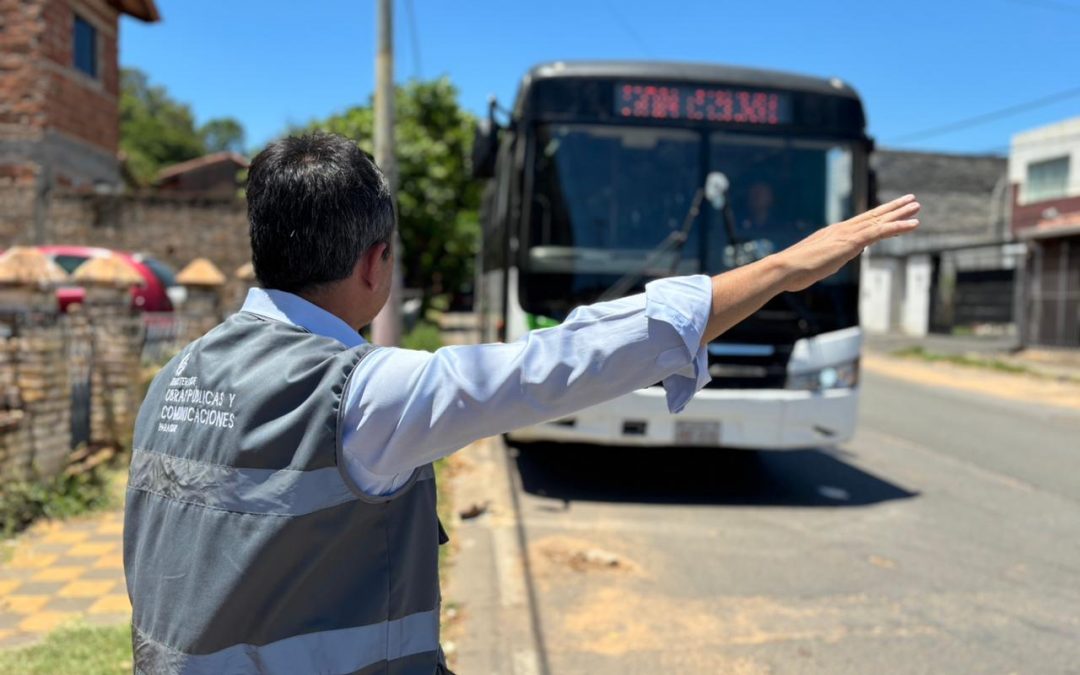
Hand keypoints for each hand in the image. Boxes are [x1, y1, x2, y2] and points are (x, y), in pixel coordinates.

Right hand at [775, 194, 919, 291]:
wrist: (786, 268)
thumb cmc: (794, 271)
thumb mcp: (814, 264)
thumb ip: (826, 260)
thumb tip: (830, 261)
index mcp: (833, 234)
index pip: (861, 223)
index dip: (878, 216)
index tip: (890, 211)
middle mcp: (842, 229)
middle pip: (873, 216)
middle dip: (893, 208)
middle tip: (910, 200)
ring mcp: (847, 234)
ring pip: (880, 220)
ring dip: (900, 213)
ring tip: (917, 205)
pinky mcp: (852, 241)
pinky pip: (881, 231)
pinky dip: (899, 226)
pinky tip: (914, 223)